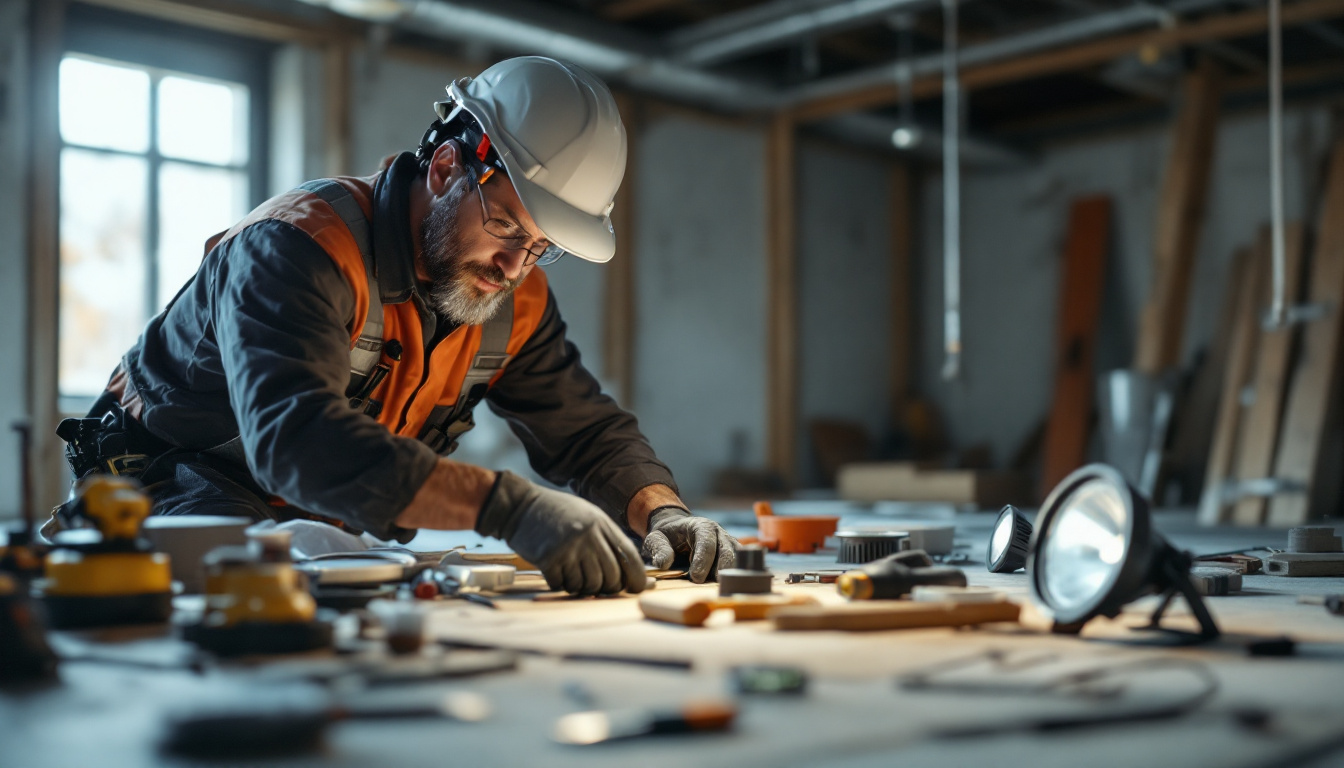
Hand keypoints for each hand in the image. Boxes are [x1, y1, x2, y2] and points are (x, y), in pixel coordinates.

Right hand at [476, 471, 646, 595]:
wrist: (519, 507)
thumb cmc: (556, 514)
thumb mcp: (587, 517)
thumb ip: (607, 540)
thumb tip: (632, 571)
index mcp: (600, 523)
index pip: (629, 556)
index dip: (637, 577)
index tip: (636, 588)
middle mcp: (587, 535)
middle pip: (611, 577)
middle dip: (607, 587)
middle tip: (596, 584)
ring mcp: (568, 548)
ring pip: (588, 586)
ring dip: (582, 587)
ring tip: (572, 572)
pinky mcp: (548, 560)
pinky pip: (564, 586)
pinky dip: (562, 584)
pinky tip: (556, 571)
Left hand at [641, 508, 737, 582]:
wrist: (677, 531)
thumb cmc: (667, 536)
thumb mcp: (655, 539)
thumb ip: (659, 549)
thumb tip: (663, 564)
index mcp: (701, 526)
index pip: (706, 542)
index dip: (703, 560)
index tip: (695, 577)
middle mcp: (718, 533)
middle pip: (727, 551)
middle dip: (720, 569)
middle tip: (708, 585)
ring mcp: (728, 544)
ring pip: (736, 559)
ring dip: (729, 574)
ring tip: (717, 588)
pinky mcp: (732, 555)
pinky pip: (739, 566)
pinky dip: (734, 576)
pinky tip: (724, 587)